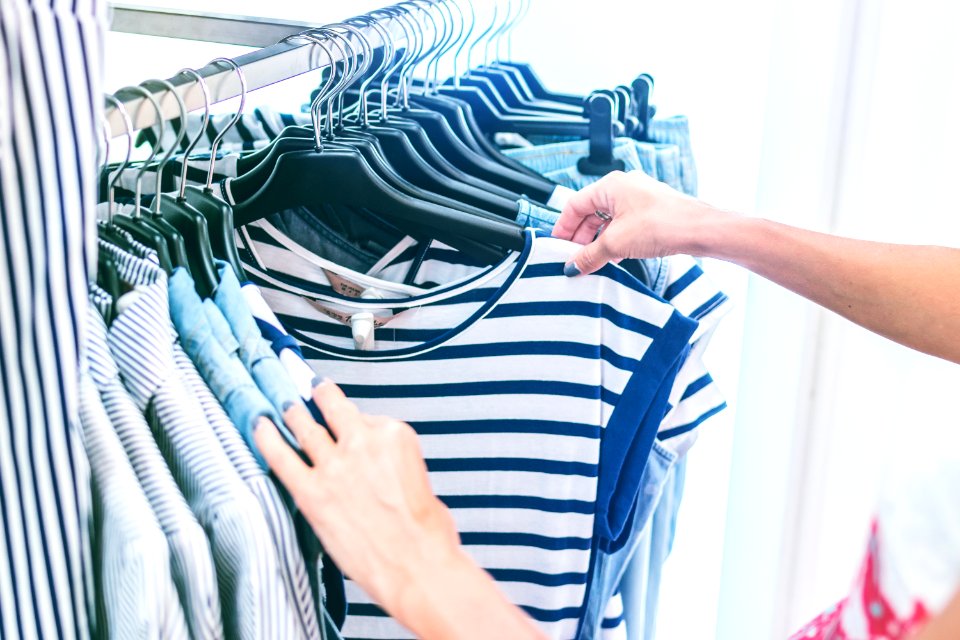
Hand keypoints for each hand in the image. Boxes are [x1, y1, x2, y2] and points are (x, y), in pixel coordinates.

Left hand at [254, 380, 458, 609]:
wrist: (417, 566)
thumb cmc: (426, 533)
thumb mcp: (419, 480)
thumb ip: (390, 464)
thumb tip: (373, 469)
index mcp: (395, 435)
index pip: (367, 418)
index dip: (357, 424)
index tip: (350, 425)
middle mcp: (362, 442)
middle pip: (332, 406)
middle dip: (319, 394)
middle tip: (309, 388)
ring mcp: (334, 465)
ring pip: (304, 425)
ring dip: (291, 411)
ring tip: (283, 404)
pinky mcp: (312, 492)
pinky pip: (281, 457)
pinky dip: (266, 438)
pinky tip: (258, 425)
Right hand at [552, 169, 728, 275]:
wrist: (700, 230)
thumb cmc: (664, 223)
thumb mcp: (616, 243)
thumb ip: (589, 256)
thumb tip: (572, 266)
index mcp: (610, 186)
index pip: (575, 205)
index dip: (563, 227)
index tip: (557, 246)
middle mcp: (624, 188)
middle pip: (591, 212)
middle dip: (580, 236)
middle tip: (573, 257)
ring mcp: (640, 199)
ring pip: (608, 220)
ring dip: (598, 240)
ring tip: (592, 261)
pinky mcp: (652, 212)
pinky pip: (624, 225)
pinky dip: (614, 240)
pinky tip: (613, 257)